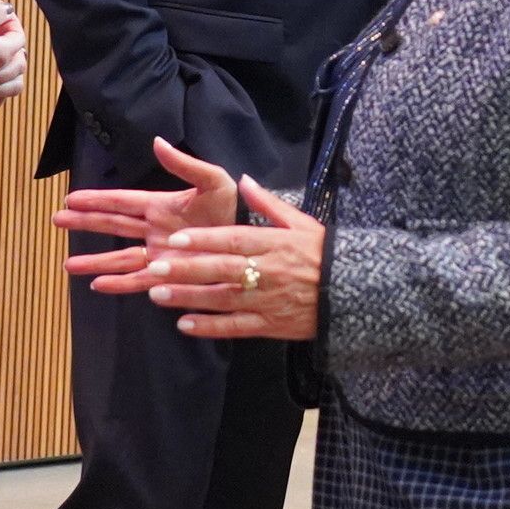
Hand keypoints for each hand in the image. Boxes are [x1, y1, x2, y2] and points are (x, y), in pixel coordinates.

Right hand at [54, 136, 238, 292]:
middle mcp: (153, 230)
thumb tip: (157, 142)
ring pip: (119, 257)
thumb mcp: (212, 180)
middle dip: (85, 223)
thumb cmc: (231, 208)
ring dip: (95, 261)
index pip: (121, 202)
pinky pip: (139, 280)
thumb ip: (184, 164)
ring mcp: (159, 254)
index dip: (97, 200)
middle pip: (112, 226)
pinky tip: (98, 286)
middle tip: (56, 220)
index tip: (72, 198)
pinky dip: (119, 284)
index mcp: (160, 205)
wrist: (249, 242)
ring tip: (68, 264)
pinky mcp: (168, 276)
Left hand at [146, 177, 325, 341]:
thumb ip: (268, 203)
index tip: (174, 240)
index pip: (232, 239)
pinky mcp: (271, 325)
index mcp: (273, 243)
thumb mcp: (302, 223)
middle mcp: (267, 271)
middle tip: (154, 268)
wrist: (354, 293)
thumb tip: (243, 181)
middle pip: (220, 269)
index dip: (202, 240)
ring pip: (222, 299)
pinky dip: (210, 328)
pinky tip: (185, 325)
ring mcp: (267, 300)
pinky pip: (236, 327)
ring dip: (188, 297)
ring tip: (158, 294)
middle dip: (186, 269)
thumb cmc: (324, 254)